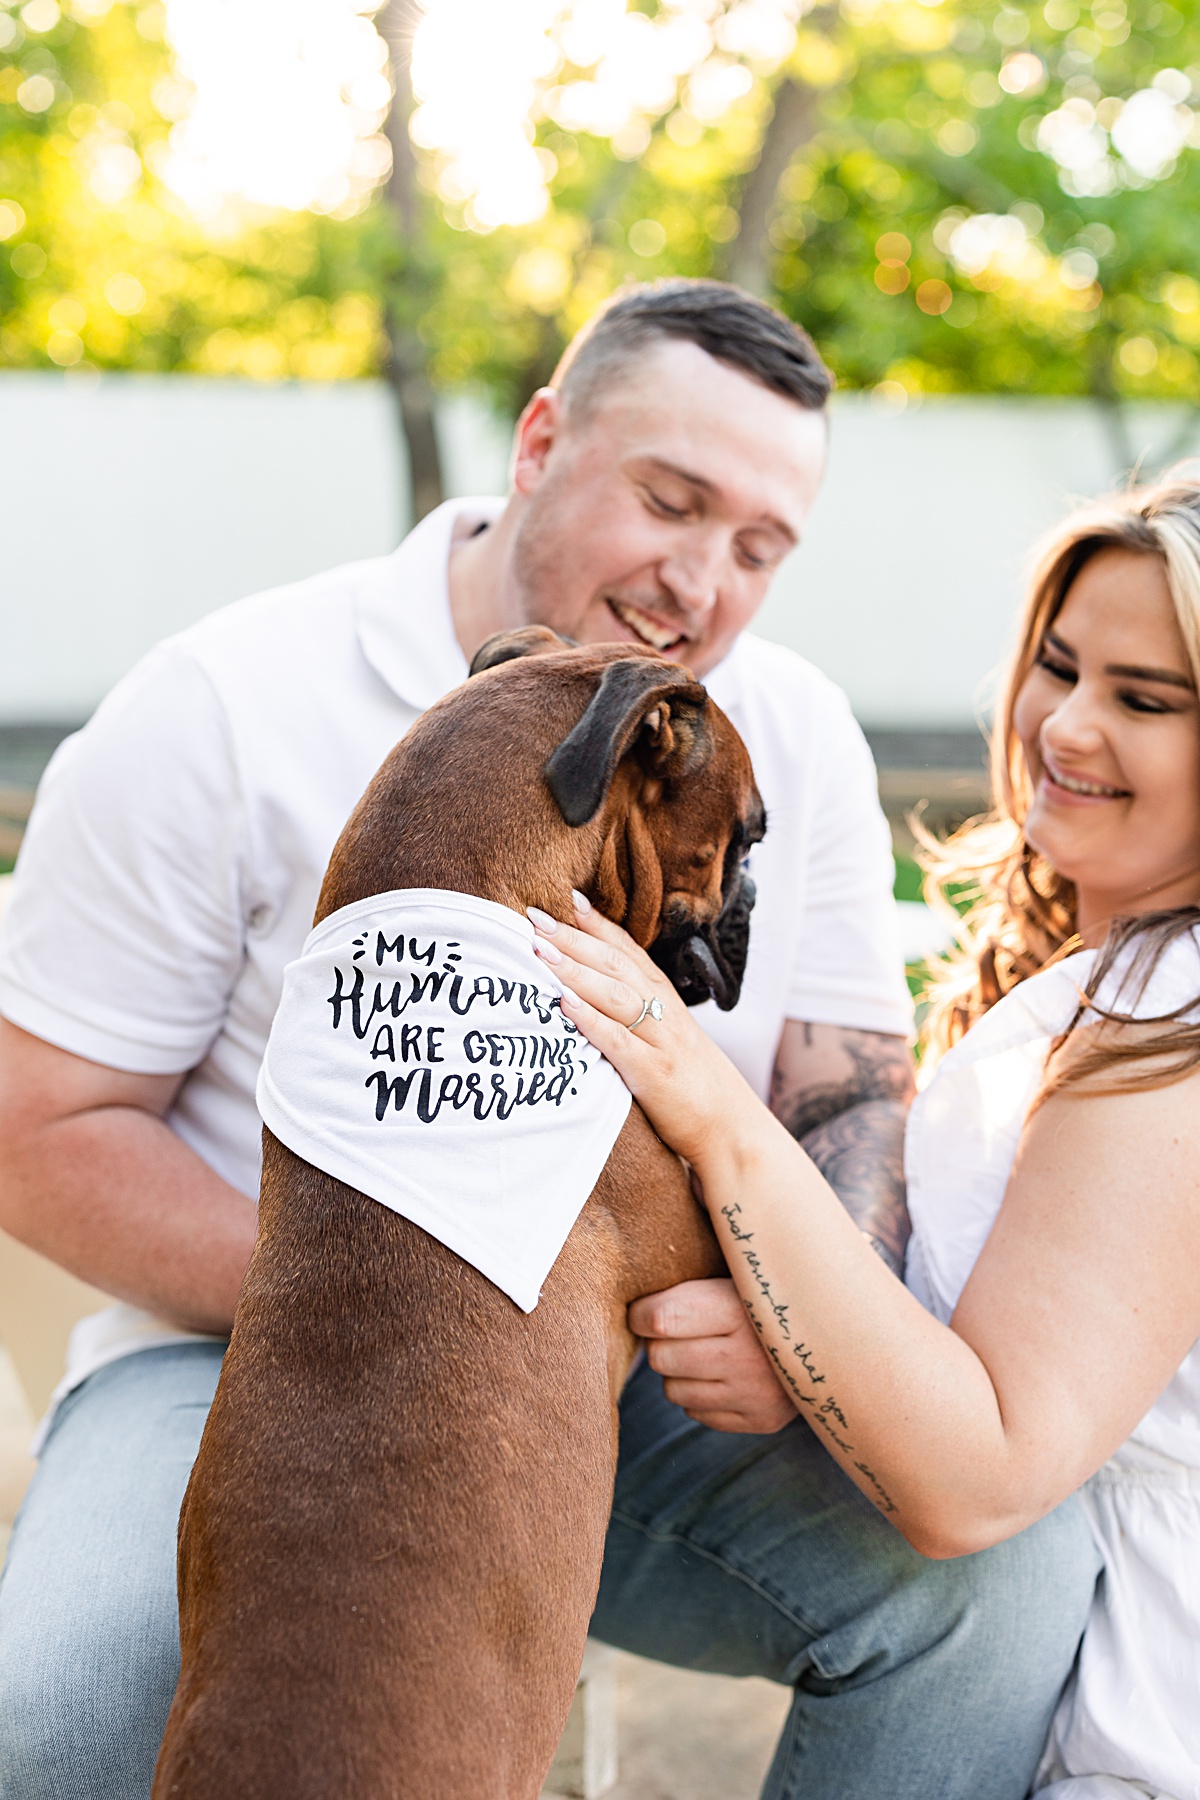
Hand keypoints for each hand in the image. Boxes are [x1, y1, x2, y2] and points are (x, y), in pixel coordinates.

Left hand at [528, 894, 753, 1168]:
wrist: (732, 1129)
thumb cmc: (692, 1085)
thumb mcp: (669, 1038)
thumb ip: (638, 1013)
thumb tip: (591, 993)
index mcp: (666, 1000)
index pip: (629, 951)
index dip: (599, 925)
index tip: (568, 899)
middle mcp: (665, 1012)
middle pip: (615, 965)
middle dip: (574, 938)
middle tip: (536, 917)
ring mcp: (661, 1041)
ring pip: (615, 995)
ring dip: (575, 970)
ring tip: (540, 951)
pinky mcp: (655, 1074)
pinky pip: (619, 1042)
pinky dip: (592, 1020)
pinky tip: (566, 1004)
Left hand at [629, 1278, 796, 1433]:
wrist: (840, 1330)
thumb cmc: (771, 1290)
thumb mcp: (741, 1269)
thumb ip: (696, 1269)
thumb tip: (646, 1262)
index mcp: (739, 1308)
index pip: (660, 1320)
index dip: (641, 1314)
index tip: (643, 1309)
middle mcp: (748, 1357)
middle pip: (661, 1358)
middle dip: (660, 1343)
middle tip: (678, 1329)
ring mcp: (756, 1394)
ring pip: (673, 1391)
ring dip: (680, 1372)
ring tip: (705, 1349)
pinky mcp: (762, 1419)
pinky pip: (698, 1414)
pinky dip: (701, 1395)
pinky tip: (723, 1372)